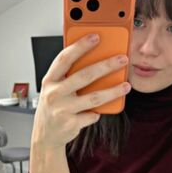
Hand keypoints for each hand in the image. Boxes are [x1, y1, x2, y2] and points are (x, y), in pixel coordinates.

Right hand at [32, 33, 130, 148]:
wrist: (45, 136)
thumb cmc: (54, 106)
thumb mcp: (56, 88)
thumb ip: (70, 75)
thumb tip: (97, 60)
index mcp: (50, 80)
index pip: (65, 58)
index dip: (80, 46)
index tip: (96, 36)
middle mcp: (54, 94)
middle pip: (84, 76)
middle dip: (106, 65)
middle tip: (122, 59)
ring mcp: (62, 110)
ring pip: (94, 97)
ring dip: (113, 91)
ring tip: (126, 86)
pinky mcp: (71, 124)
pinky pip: (92, 115)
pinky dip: (99, 112)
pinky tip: (101, 110)